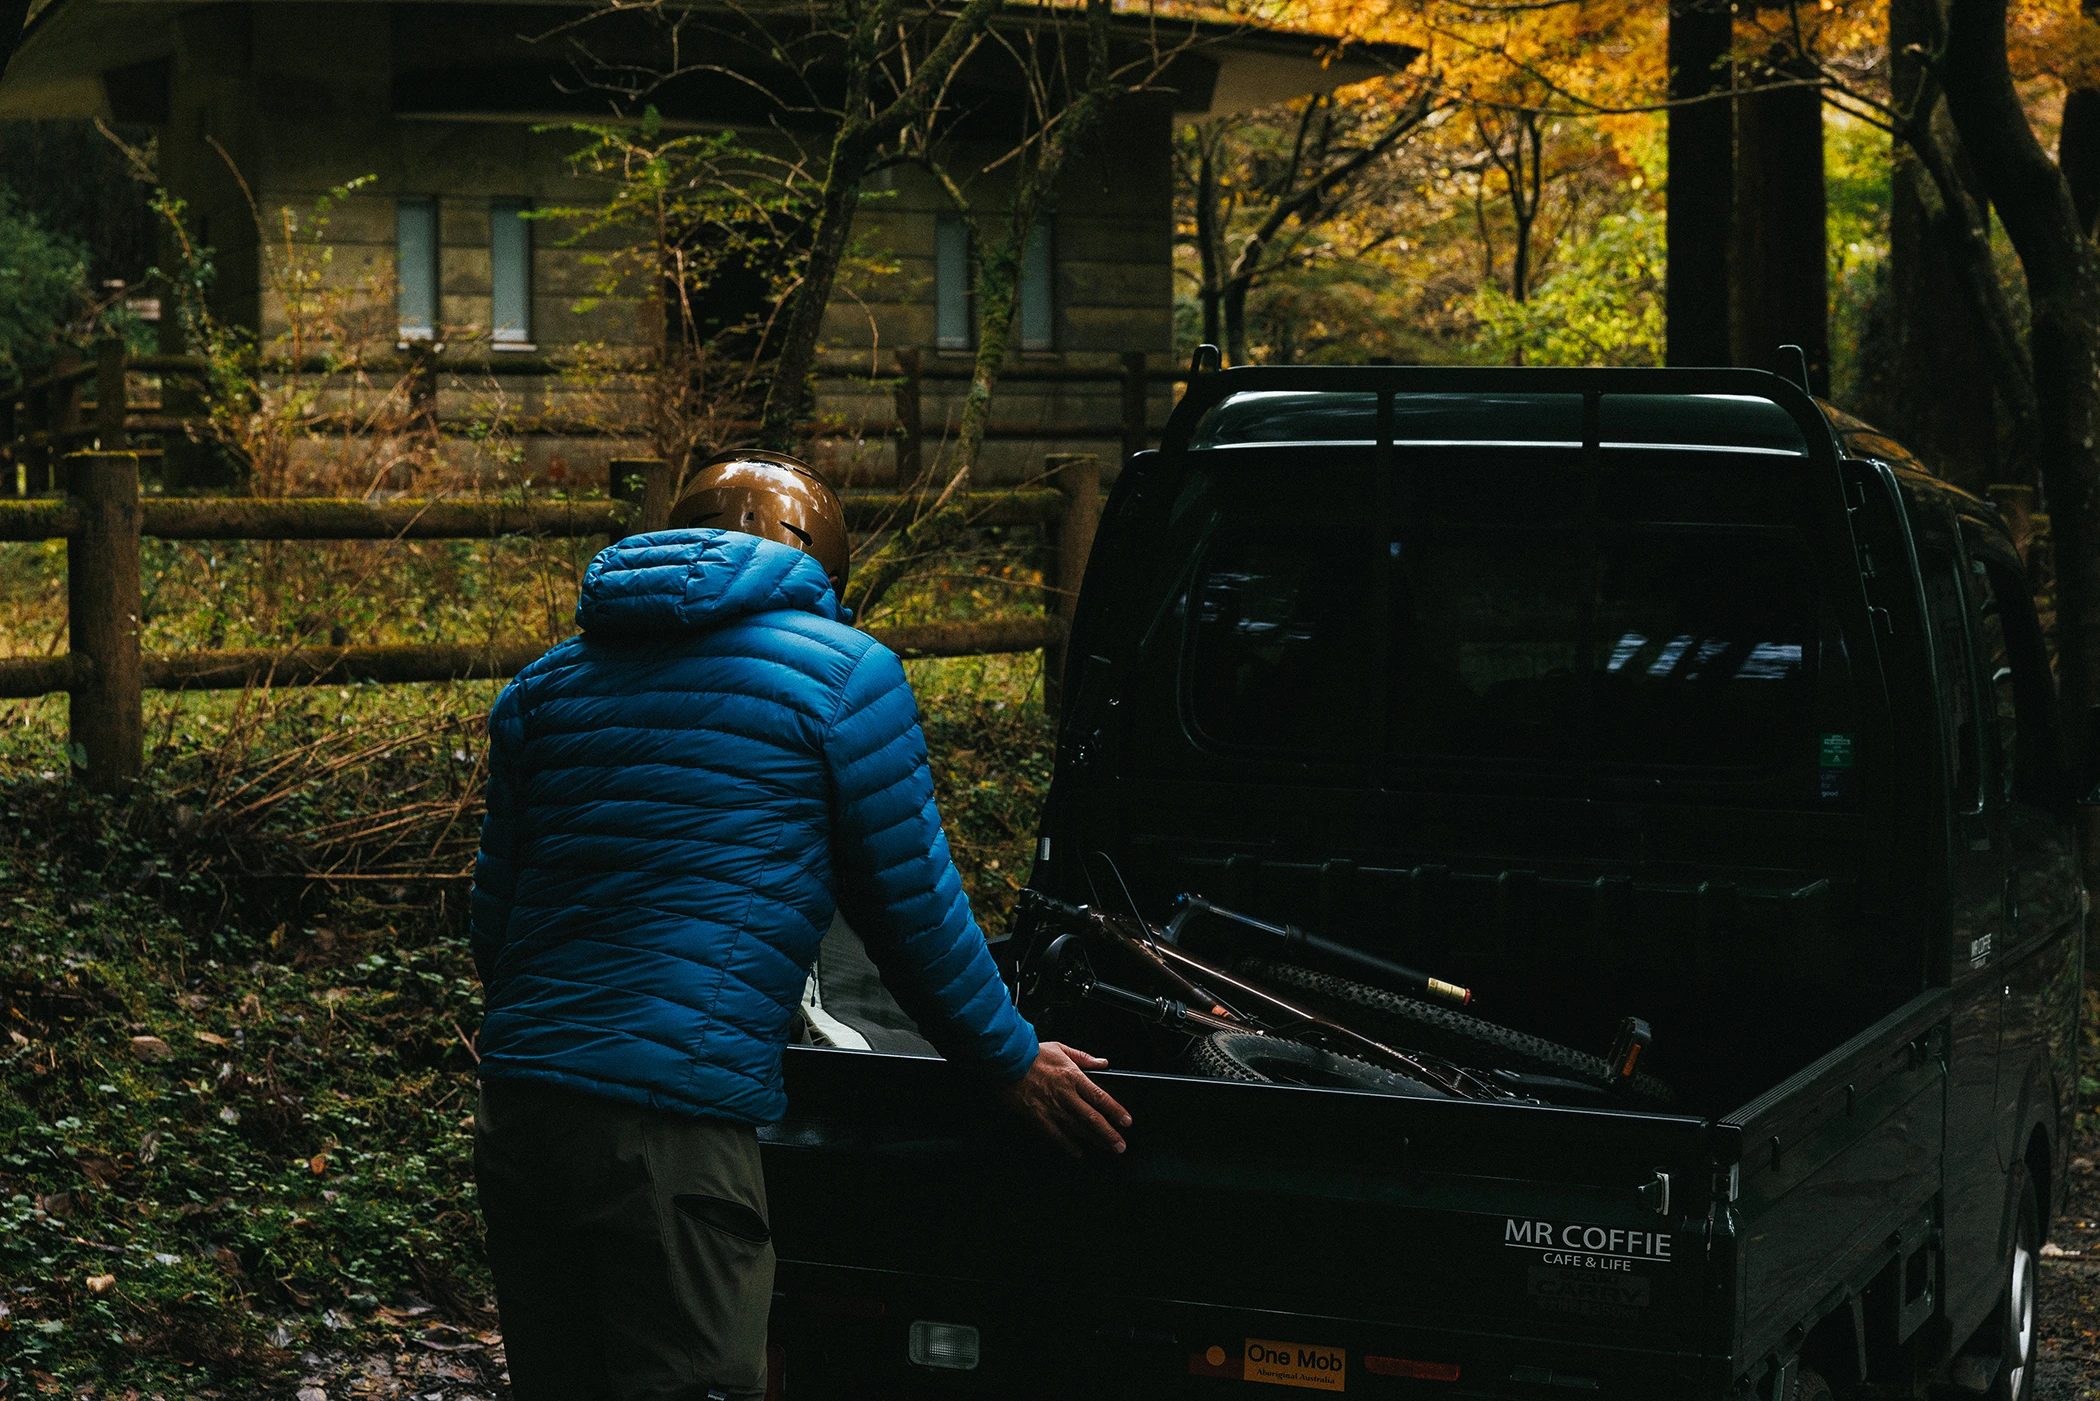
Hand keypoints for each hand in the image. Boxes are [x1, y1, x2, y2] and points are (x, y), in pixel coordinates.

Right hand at [999, 1042, 1131, 1157]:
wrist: (1007, 1061)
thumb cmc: (1032, 1054)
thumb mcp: (1061, 1048)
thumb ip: (1084, 1057)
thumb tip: (1103, 1063)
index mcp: (1073, 1077)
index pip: (1100, 1097)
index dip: (1115, 1111)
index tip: (1126, 1121)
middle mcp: (1065, 1095)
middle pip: (1092, 1118)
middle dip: (1109, 1134)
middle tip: (1120, 1145)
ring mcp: (1051, 1108)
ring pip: (1077, 1129)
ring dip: (1094, 1141)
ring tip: (1107, 1149)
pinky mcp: (1038, 1117)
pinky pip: (1056, 1135)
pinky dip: (1068, 1145)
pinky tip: (1078, 1152)